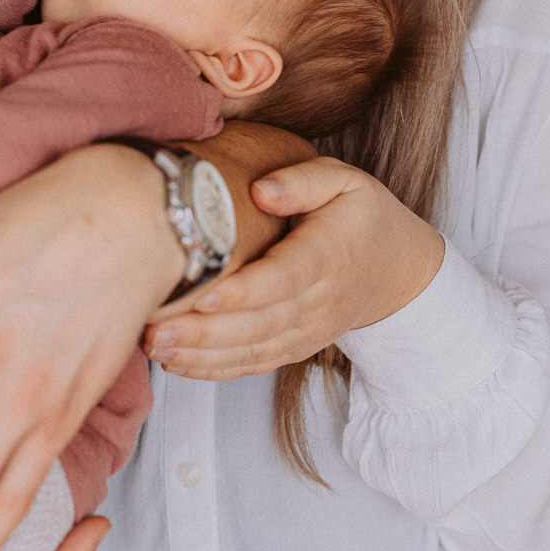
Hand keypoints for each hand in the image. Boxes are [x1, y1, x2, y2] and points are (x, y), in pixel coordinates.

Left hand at [144, 156, 444, 379]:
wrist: (395, 268)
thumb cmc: (359, 215)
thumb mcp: (345, 181)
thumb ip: (304, 181)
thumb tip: (261, 189)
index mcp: (331, 253)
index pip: (286, 277)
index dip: (245, 292)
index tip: (204, 296)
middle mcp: (321, 300)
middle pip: (261, 323)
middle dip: (204, 332)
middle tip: (154, 330)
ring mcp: (309, 330)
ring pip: (253, 351)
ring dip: (201, 355)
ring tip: (153, 347)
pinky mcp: (296, 347)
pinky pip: (254, 364)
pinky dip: (214, 369)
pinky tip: (175, 364)